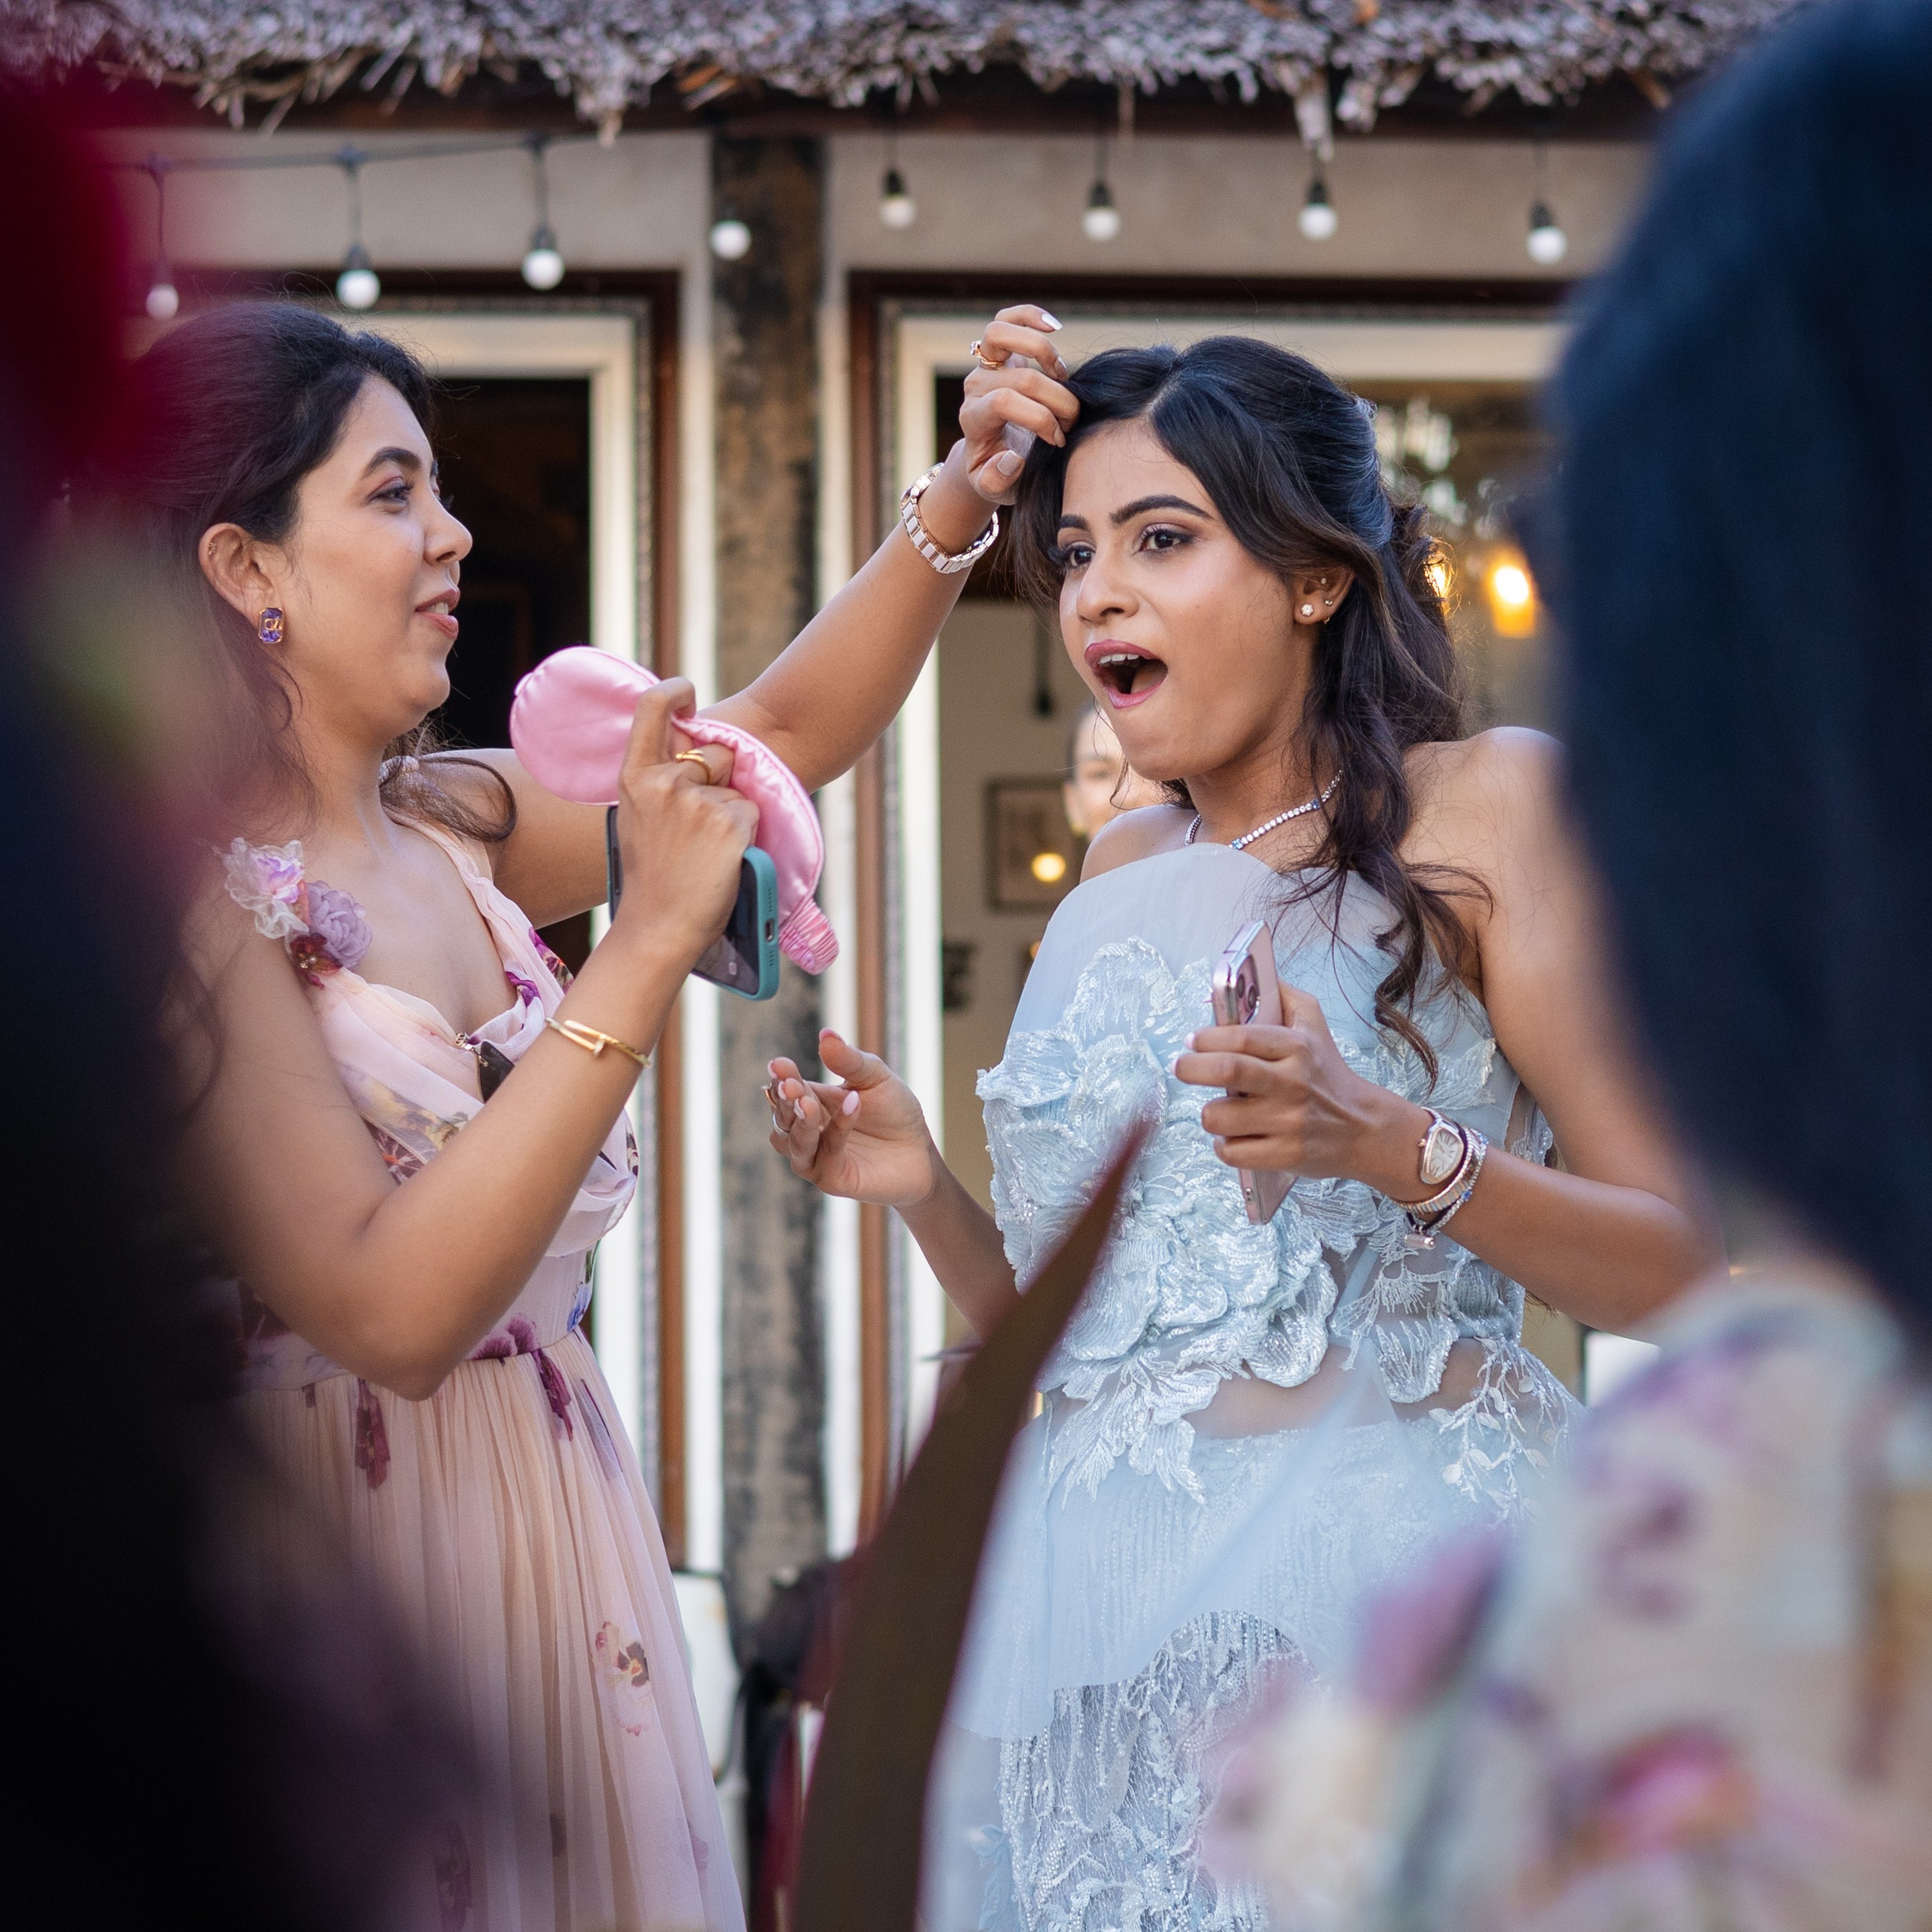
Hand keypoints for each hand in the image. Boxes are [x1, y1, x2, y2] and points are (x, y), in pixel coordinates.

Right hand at [606, 677, 758, 963]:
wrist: (658, 928)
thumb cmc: (652, 879)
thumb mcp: (639, 820)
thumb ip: (658, 784)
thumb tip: (690, 752)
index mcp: (635, 778)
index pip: (652, 708)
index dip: (675, 692)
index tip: (688, 694)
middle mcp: (665, 782)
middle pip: (717, 754)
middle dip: (721, 778)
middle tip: (699, 828)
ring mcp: (699, 801)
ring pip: (737, 790)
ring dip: (733, 816)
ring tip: (705, 853)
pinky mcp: (730, 823)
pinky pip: (751, 814)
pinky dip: (745, 836)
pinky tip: (722, 860)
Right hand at [765, 1028, 935, 1205]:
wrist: (921, 1150)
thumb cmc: (895, 1112)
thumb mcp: (875, 1077)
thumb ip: (849, 1060)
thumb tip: (826, 1033)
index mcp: (812, 1103)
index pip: (786, 1090)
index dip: (781, 1077)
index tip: (778, 1063)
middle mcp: (808, 1132)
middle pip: (782, 1118)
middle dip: (784, 1100)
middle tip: (790, 1084)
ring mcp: (817, 1158)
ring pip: (794, 1143)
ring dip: (801, 1122)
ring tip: (808, 1102)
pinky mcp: (833, 1179)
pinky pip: (827, 1155)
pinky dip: (837, 1130)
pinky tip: (853, 1105)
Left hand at [958, 304, 1077, 502]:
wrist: (992, 458)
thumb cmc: (999, 474)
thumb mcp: (995, 490)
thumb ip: (997, 481)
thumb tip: (1011, 458)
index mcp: (973, 419)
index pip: (1005, 402)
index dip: (1040, 418)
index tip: (1059, 440)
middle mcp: (976, 387)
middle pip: (1020, 378)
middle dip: (1057, 400)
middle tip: (1071, 421)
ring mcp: (986, 365)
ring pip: (1001, 333)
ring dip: (1044, 354)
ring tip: (1062, 376)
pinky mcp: (999, 350)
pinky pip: (1007, 318)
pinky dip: (1029, 316)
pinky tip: (1053, 327)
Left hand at [1174, 985, 1432, 1190]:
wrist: (1365, 1127)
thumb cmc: (1328, 1074)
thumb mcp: (1314, 1024)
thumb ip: (1284, 995)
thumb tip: (1248, 976)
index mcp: (1296, 1048)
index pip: (1241, 1037)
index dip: (1206, 1038)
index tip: (1191, 1041)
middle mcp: (1292, 1083)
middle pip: (1227, 1071)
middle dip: (1191, 1068)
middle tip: (1182, 1068)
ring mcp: (1289, 1122)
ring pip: (1220, 1117)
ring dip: (1209, 1113)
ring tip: (1218, 1110)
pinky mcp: (1286, 1155)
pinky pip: (1232, 1152)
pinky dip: (1222, 1146)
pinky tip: (1232, 1136)